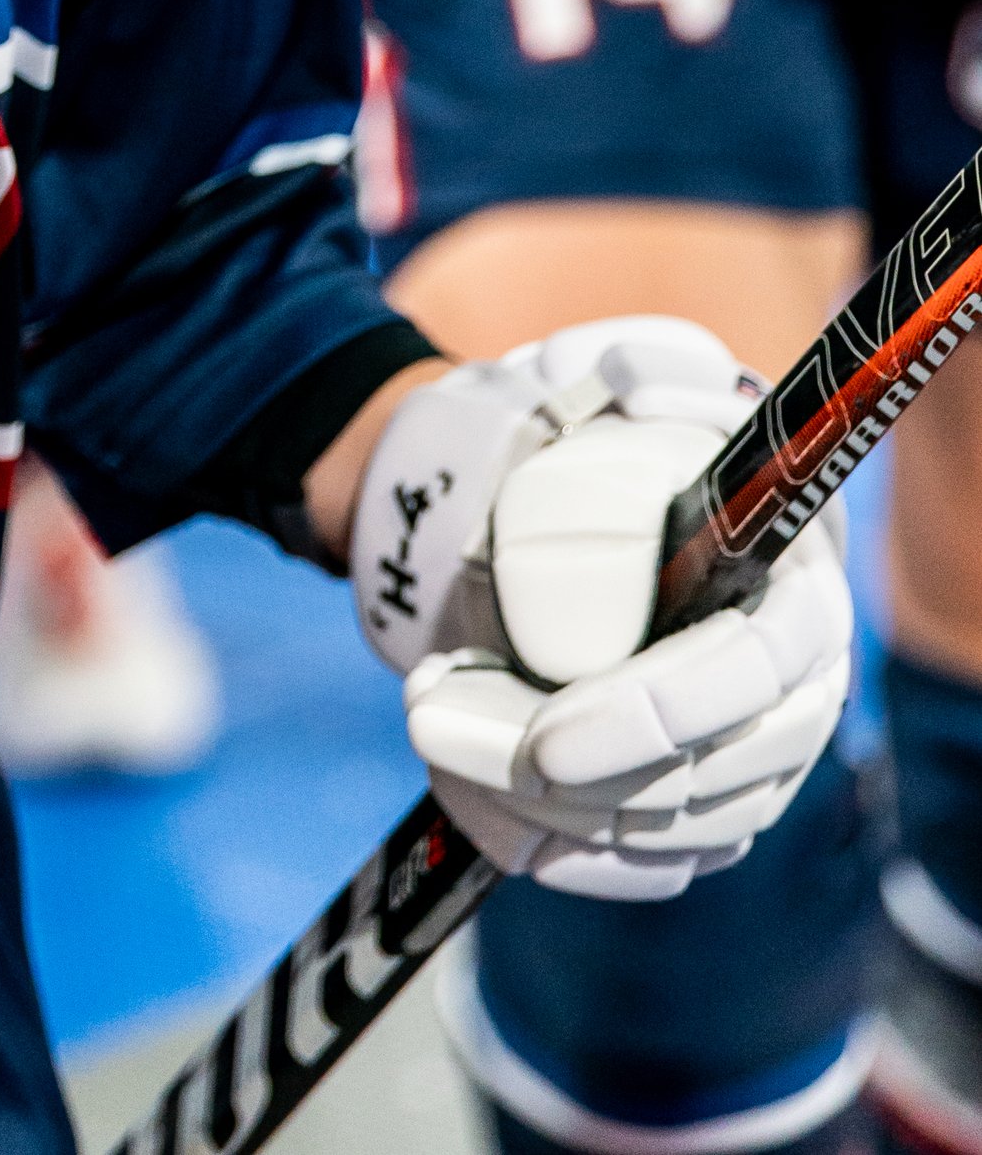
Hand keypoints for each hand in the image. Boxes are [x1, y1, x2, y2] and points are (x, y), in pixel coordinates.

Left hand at [349, 318, 851, 899]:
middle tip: (437, 720)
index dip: (662, 716)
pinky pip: (647, 863)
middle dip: (568, 779)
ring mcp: (753, 752)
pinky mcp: (702, 805)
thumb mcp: (595, 371)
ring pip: (667, 828)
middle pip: (708, 776)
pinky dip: (557, 849)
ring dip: (535, 808)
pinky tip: (470, 791)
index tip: (548, 740)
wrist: (495, 494)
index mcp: (792, 571)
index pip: (760, 672)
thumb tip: (657, 394)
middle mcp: (794, 676)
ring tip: (431, 722)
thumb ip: (643, 361)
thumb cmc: (562, 428)